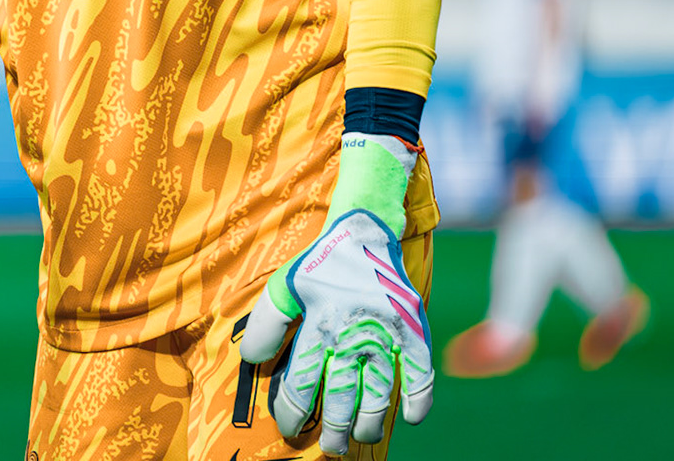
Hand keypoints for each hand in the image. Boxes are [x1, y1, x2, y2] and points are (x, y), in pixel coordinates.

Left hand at [242, 210, 433, 454]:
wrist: (364, 233)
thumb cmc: (320, 265)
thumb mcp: (284, 286)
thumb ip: (267, 324)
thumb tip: (253, 361)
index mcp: (319, 324)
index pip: (303, 382)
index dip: (294, 411)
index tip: (290, 428)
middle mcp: (353, 333)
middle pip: (343, 395)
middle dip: (335, 428)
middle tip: (330, 446)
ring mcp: (386, 333)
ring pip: (379, 392)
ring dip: (370, 422)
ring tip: (361, 437)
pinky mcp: (413, 330)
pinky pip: (421, 372)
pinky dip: (418, 398)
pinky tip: (409, 418)